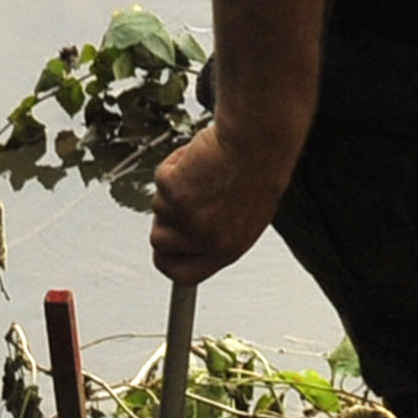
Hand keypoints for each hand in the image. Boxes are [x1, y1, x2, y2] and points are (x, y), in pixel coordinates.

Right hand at [148, 125, 297, 282]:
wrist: (259, 142)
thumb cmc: (258, 171)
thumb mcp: (244, 215)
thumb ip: (215, 232)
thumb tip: (185, 239)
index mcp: (228, 249)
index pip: (184, 274)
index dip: (168, 262)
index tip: (163, 252)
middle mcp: (207, 240)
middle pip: (159, 242)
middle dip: (164, 218)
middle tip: (185, 195)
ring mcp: (188, 217)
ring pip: (157, 206)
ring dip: (173, 188)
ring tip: (205, 172)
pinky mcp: (174, 191)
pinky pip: (160, 177)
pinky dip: (175, 163)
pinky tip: (200, 156)